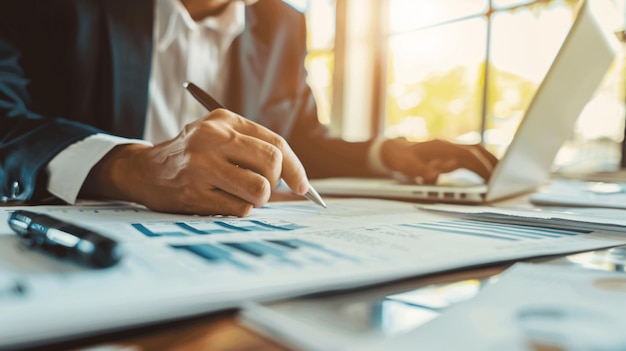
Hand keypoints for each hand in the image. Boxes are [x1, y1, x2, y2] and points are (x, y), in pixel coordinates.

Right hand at [81, 109, 309, 215]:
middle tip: (264, 188)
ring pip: (259, 190)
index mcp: (224, 120)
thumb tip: (296, 178)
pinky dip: (239, 208)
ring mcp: (202, 165)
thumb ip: (253, 146)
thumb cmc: (192, 155)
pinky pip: (240, 208)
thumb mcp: (218, 134)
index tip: (302, 186)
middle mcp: (213, 138)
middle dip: (275, 183)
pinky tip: (221, 199)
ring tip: (241, 194)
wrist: (144, 170)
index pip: (276, 143)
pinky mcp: (194, 192)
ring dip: (258, 199)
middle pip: (272, 164)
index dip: (296, 168)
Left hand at [380, 138, 497, 183]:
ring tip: (502, 178)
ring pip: (475, 155)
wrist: (392, 151)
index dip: (480, 164)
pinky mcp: (449, 157)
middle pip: (476, 151)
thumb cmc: (399, 158)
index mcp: (439, 147)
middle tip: (506, 176)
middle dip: (491, 163)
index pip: (466, 154)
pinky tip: (489, 177)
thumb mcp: (404, 166)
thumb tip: (433, 175)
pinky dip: (480, 167)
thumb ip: (418, 170)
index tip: (492, 174)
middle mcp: (447, 147)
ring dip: (488, 164)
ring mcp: (449, 151)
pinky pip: (469, 160)